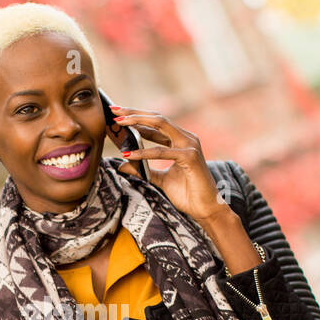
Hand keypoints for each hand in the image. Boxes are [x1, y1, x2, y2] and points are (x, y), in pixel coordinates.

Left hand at [107, 105, 228, 225]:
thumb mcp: (160, 179)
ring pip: (161, 124)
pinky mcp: (190, 157)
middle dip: (135, 112)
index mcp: (181, 141)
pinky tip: (129, 153)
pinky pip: (162, 151)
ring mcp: (190, 145)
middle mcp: (186, 138)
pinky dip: (144, 152)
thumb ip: (144, 170)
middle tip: (114, 110)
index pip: (156, 123)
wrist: (205, 209)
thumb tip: (122, 166)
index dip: (137, 118)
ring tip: (119, 122)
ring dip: (138, 121)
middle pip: (157, 118)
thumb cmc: (187, 194)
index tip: (117, 114)